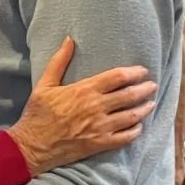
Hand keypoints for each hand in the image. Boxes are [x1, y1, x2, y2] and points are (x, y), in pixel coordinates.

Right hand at [8, 37, 156, 175]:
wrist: (32, 145)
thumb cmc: (37, 113)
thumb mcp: (44, 84)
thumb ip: (58, 61)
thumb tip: (69, 40)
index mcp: (83, 90)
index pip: (117, 77)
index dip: (134, 72)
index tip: (142, 71)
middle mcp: (96, 107)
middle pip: (130, 95)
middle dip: (145, 89)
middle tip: (152, 86)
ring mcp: (100, 126)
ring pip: (132, 116)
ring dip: (145, 108)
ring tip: (151, 104)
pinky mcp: (101, 143)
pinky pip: (127, 136)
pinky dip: (136, 130)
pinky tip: (139, 126)